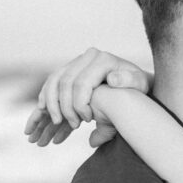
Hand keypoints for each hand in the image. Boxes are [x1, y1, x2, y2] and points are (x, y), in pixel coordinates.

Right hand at [25, 48, 149, 146]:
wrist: (133, 81)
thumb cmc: (137, 86)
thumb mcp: (139, 84)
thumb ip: (128, 81)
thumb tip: (113, 80)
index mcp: (101, 59)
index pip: (81, 82)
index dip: (80, 104)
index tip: (87, 120)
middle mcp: (86, 57)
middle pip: (64, 82)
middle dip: (64, 107)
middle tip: (73, 125)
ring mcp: (76, 62)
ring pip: (53, 82)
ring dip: (51, 103)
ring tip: (57, 122)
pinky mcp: (70, 70)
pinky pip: (52, 83)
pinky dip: (46, 98)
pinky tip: (43, 111)